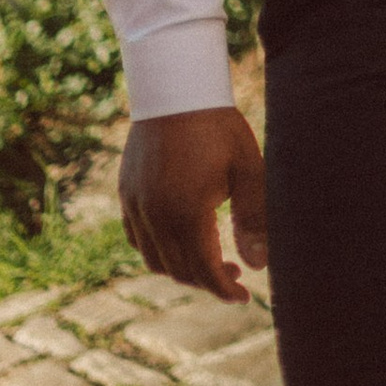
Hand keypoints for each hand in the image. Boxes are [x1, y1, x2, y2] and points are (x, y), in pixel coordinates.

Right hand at [120, 108, 267, 302]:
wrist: (175, 87)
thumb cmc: (217, 125)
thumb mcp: (247, 168)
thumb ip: (254, 218)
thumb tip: (259, 266)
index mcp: (186, 213)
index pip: (203, 270)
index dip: (224, 290)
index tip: (244, 298)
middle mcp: (154, 216)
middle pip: (178, 270)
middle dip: (207, 281)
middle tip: (235, 275)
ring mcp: (135, 206)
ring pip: (154, 259)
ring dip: (181, 269)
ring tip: (211, 260)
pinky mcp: (126, 194)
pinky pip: (136, 238)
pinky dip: (158, 250)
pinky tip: (180, 240)